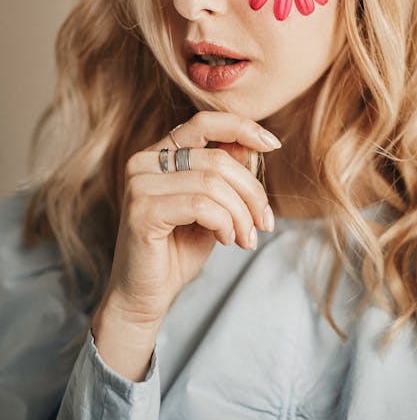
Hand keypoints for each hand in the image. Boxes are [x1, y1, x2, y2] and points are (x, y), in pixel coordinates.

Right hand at [94, 111, 280, 333]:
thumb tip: (252, 145)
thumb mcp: (213, 206)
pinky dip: (224, 223)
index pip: (204, 122)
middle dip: (252, 192)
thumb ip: (226, 174)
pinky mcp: (141, 210)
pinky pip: (201, 205)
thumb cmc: (179, 250)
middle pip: (217, 159)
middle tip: (264, 223)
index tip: (274, 144)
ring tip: (246, 239)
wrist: (145, 297)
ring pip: (213, 183)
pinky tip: (226, 240)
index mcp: (159, 153)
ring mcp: (139, 184)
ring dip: (241, 214)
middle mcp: (144, 161)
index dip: (242, 127)